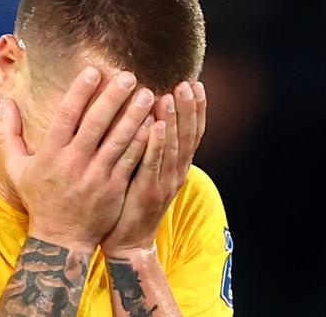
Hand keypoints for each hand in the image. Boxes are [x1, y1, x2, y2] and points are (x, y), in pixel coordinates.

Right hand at [0, 68, 155, 250]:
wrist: (60, 239)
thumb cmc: (39, 198)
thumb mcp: (16, 167)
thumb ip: (9, 132)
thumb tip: (6, 101)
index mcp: (50, 154)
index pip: (66, 116)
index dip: (80, 92)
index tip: (93, 71)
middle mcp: (74, 163)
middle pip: (96, 124)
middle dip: (113, 98)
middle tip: (129, 76)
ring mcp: (96, 177)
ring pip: (118, 141)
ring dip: (134, 116)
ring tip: (148, 95)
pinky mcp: (114, 189)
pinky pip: (131, 161)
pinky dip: (143, 142)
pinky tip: (154, 124)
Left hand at [102, 82, 206, 253]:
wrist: (128, 241)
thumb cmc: (133, 202)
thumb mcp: (149, 172)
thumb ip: (153, 147)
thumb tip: (149, 115)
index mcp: (177, 167)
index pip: (193, 133)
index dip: (197, 109)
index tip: (196, 84)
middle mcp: (176, 173)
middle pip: (187, 136)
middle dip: (188, 109)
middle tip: (186, 83)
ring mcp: (163, 183)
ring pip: (171, 147)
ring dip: (172, 121)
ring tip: (169, 96)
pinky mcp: (146, 192)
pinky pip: (152, 164)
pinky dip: (155, 144)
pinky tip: (153, 126)